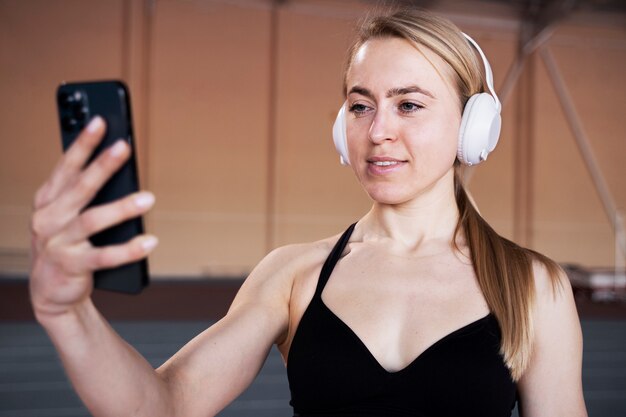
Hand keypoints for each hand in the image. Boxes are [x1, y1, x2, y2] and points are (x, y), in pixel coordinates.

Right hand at [30, 117, 157, 319]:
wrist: (50, 292)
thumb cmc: (65, 244)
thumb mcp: (66, 215)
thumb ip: (83, 192)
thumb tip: (118, 163)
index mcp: (48, 200)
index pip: (66, 167)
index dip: (82, 144)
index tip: (101, 122)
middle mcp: (48, 219)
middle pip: (80, 187)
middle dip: (103, 165)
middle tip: (125, 147)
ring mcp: (57, 243)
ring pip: (92, 220)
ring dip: (121, 208)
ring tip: (148, 198)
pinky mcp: (71, 267)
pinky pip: (104, 256)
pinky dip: (128, 249)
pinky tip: (149, 242)